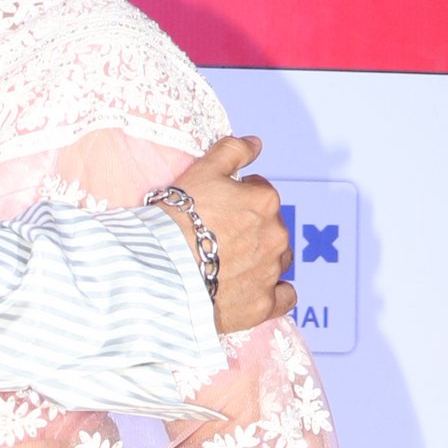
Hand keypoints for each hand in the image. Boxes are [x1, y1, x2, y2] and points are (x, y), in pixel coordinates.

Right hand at [168, 135, 294, 333]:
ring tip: (231, 265)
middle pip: (272, 227)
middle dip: (253, 230)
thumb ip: (233, 151)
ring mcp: (271, 271)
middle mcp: (276, 235)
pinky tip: (258, 290)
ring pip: (279, 260)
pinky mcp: (262, 304)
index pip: (262, 194)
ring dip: (263, 259)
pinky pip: (285, 297)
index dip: (240, 199)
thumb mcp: (201, 172)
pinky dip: (277, 293)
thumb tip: (255, 143)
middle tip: (220, 237)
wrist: (162, 270)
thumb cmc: (176, 221)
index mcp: (264, 201)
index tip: (220, 209)